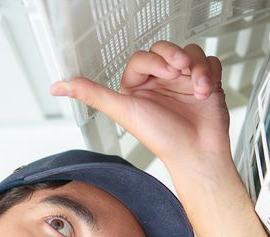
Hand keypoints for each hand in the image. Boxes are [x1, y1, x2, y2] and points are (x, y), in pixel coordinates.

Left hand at [50, 41, 231, 168]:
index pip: (143, 58)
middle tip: (180, 70)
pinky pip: (209, 63)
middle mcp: (162, 84)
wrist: (197, 153)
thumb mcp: (123, 112)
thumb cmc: (163, 139)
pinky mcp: (206, 85)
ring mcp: (185, 84)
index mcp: (140, 88)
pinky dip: (210, 72)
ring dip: (196, 66)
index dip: (154, 61)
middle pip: (167, 50)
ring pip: (190, 53)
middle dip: (176, 56)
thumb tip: (59, 87)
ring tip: (197, 85)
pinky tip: (206, 88)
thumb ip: (92, 94)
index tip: (163, 73)